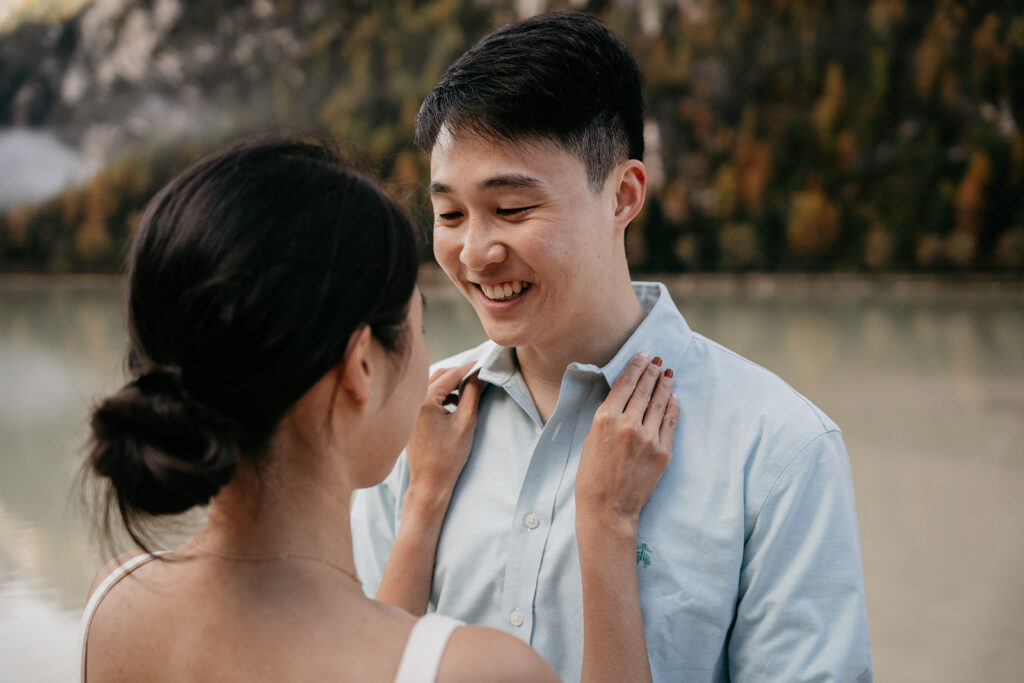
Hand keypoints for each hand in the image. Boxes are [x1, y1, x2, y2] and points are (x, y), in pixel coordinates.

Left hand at [405, 362, 481, 509]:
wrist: (430, 482)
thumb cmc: (449, 456)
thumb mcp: (466, 422)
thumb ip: (472, 394)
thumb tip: (478, 374)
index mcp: (425, 400)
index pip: (450, 375)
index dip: (469, 368)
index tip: (483, 363)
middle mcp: (413, 400)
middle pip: (438, 375)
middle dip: (458, 373)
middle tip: (477, 373)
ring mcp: (410, 409)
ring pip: (432, 385)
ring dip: (450, 384)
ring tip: (468, 389)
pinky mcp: (411, 417)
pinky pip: (426, 396)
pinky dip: (441, 395)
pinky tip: (454, 404)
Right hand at [575, 352, 678, 536]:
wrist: (608, 508)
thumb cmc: (592, 476)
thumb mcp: (590, 440)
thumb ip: (606, 418)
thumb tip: (622, 400)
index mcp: (605, 419)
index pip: (625, 384)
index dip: (636, 366)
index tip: (643, 354)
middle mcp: (628, 424)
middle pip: (644, 389)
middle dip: (652, 371)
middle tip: (657, 359)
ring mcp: (648, 438)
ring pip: (660, 402)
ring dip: (664, 384)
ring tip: (667, 372)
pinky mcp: (663, 452)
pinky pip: (670, 422)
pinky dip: (672, 406)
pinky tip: (673, 397)